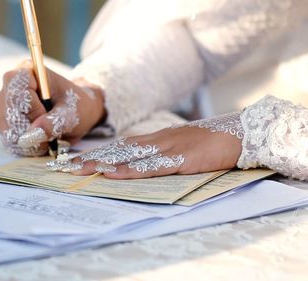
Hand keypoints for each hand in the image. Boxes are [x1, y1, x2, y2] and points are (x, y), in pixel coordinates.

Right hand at [0, 61, 105, 155]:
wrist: (76, 112)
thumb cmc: (77, 106)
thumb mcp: (72, 114)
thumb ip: (54, 123)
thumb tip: (30, 136)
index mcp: (27, 71)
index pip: (17, 93)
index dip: (32, 110)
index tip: (48, 114)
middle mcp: (9, 86)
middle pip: (8, 114)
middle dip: (30, 130)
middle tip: (51, 132)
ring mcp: (4, 105)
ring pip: (7, 129)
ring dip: (29, 140)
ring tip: (48, 137)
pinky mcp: (4, 121)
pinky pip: (8, 139)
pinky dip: (26, 146)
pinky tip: (40, 141)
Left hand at [52, 125, 241, 178]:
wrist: (241, 134)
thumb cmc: (213, 143)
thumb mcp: (184, 147)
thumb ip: (165, 153)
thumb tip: (145, 163)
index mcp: (158, 138)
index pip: (122, 146)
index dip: (100, 152)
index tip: (79, 159)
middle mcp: (157, 140)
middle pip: (118, 149)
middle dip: (92, 158)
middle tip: (66, 166)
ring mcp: (167, 148)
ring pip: (127, 157)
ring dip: (102, 163)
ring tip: (79, 170)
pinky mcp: (179, 160)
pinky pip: (148, 167)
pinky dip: (128, 171)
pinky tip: (111, 173)